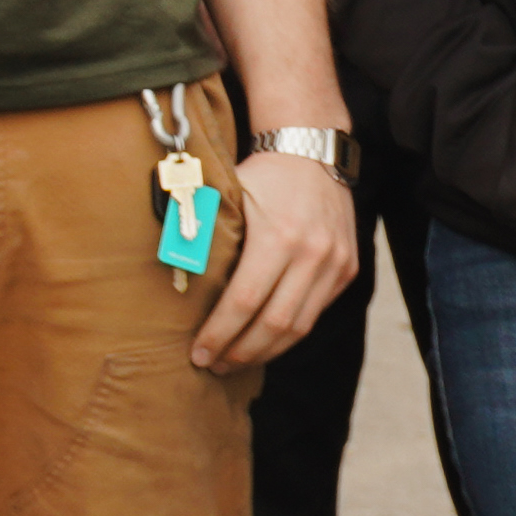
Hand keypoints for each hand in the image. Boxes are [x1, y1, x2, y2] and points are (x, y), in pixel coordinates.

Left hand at [192, 146, 358, 370]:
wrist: (314, 150)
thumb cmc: (262, 175)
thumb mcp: (228, 196)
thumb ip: (204, 232)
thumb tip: (169, 273)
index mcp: (279, 237)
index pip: (244, 302)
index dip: (218, 334)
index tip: (197, 353)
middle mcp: (313, 253)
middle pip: (274, 323)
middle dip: (239, 351)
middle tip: (213, 365)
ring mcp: (335, 262)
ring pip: (299, 326)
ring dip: (265, 351)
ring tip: (235, 360)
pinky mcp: (346, 268)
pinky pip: (315, 312)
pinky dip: (288, 333)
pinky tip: (264, 340)